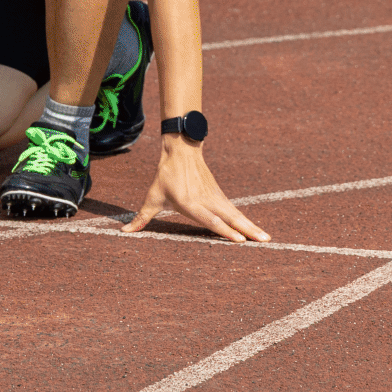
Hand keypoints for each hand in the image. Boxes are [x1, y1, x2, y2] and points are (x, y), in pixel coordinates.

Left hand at [125, 134, 270, 242]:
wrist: (182, 150)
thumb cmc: (166, 176)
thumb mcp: (152, 197)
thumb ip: (141, 218)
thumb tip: (124, 232)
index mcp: (190, 203)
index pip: (210, 219)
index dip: (224, 230)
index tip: (239, 240)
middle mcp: (206, 201)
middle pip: (230, 218)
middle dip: (247, 231)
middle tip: (263, 241)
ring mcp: (215, 197)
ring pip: (236, 214)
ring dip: (252, 226)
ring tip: (267, 238)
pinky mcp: (220, 195)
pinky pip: (235, 211)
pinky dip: (247, 221)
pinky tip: (257, 231)